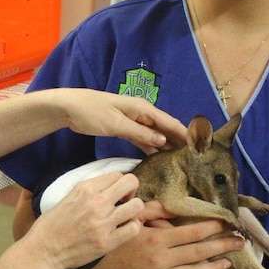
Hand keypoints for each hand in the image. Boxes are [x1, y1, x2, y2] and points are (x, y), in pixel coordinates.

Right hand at [22, 172, 144, 268]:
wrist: (42, 251)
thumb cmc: (51, 226)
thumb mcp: (67, 197)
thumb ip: (88, 191)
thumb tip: (107, 187)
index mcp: (85, 189)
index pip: (117, 174)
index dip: (120, 183)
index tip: (116, 193)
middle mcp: (96, 202)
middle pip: (131, 183)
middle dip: (131, 190)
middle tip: (125, 201)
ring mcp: (102, 223)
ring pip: (137, 206)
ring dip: (134, 210)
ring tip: (125, 216)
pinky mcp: (106, 243)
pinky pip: (134, 229)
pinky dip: (132, 228)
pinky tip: (124, 230)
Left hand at [52, 89, 186, 153]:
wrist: (69, 108)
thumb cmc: (91, 112)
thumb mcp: (116, 124)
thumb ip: (140, 133)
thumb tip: (163, 141)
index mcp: (142, 109)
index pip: (170, 122)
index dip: (185, 133)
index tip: (200, 146)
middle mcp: (141, 113)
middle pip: (165, 128)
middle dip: (179, 141)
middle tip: (194, 157)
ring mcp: (133, 121)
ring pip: (155, 134)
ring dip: (166, 146)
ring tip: (180, 161)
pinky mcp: (124, 128)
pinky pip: (143, 138)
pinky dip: (151, 147)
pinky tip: (158, 158)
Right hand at [83, 205, 243, 268]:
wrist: (91, 265)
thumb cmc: (111, 238)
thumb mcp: (130, 219)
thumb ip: (153, 211)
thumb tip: (175, 205)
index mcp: (157, 239)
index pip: (193, 232)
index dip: (213, 227)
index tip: (228, 223)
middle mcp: (161, 260)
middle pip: (199, 253)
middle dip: (223, 246)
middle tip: (241, 241)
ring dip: (214, 268)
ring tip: (229, 262)